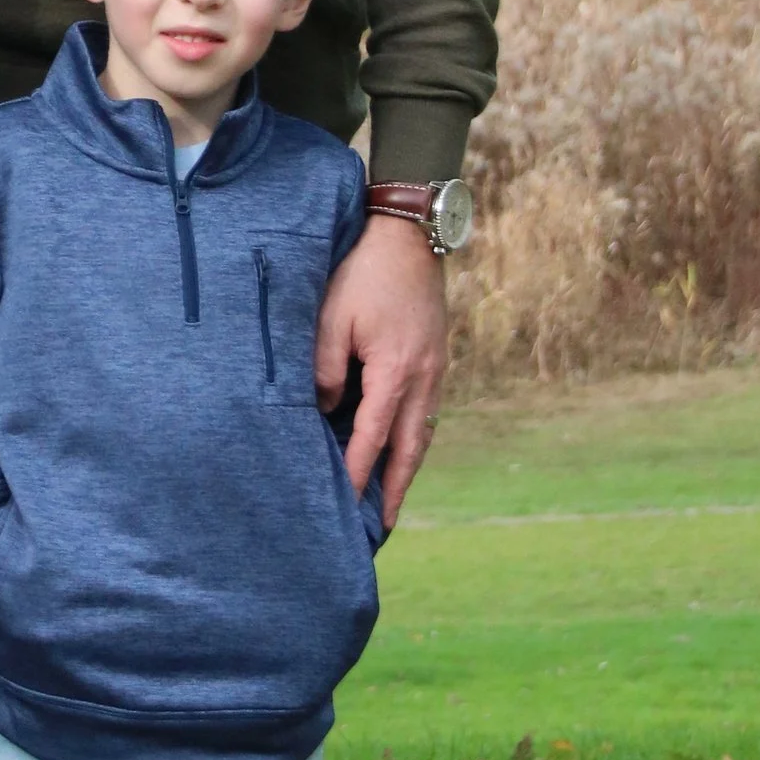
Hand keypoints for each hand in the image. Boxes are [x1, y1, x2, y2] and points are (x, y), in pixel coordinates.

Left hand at [316, 214, 447, 531]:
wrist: (408, 235)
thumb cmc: (362, 273)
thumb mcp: (332, 317)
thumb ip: (325, 368)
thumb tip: (324, 410)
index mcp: (395, 371)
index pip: (373, 437)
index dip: (358, 473)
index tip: (345, 504)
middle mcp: (423, 378)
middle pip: (410, 448)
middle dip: (395, 488)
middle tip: (381, 525)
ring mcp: (435, 368)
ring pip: (423, 431)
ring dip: (408, 467)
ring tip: (392, 497)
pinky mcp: (435, 357)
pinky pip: (427, 410)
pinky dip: (415, 437)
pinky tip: (402, 447)